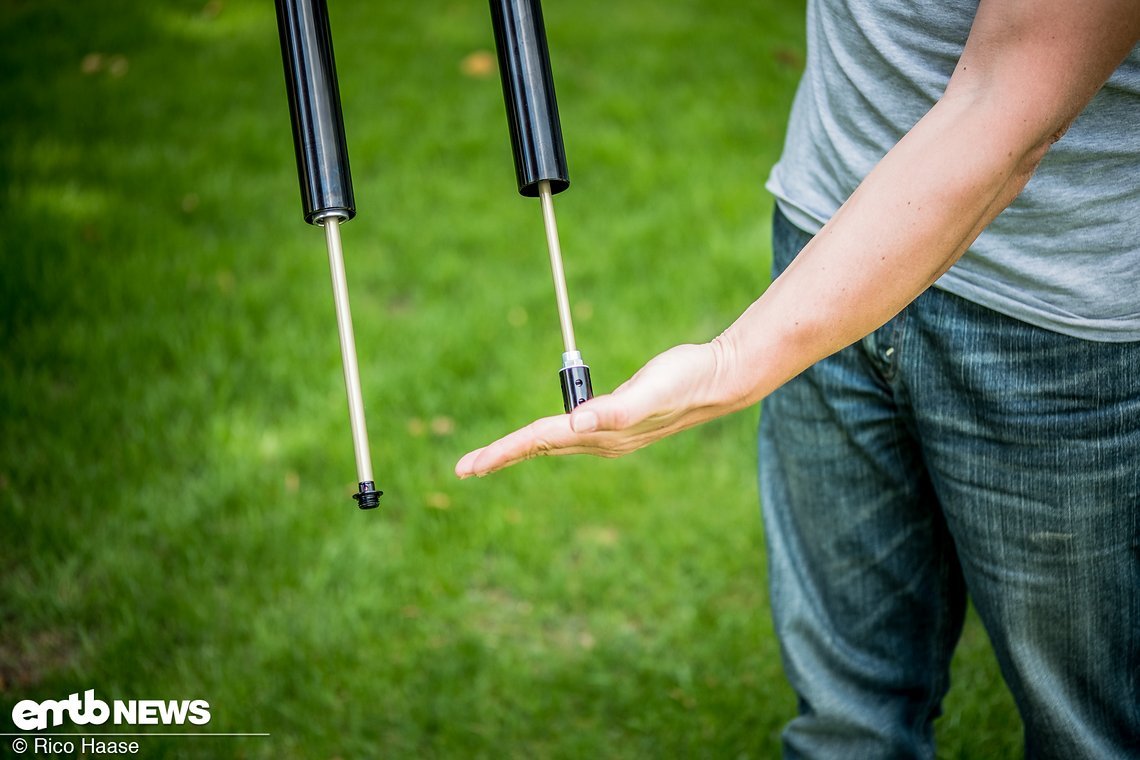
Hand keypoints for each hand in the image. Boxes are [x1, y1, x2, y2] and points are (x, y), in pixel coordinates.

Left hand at [455, 341, 738, 477]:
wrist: (719, 381)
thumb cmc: (685, 379)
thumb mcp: (650, 390)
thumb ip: (616, 409)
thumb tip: (577, 425)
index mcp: (600, 433)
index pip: (539, 440)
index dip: (503, 450)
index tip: (469, 467)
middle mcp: (600, 440)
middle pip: (539, 447)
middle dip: (501, 456)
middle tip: (464, 469)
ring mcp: (608, 435)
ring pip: (552, 443)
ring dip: (520, 450)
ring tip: (489, 458)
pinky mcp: (616, 423)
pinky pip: (570, 433)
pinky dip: (546, 436)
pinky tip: (545, 436)